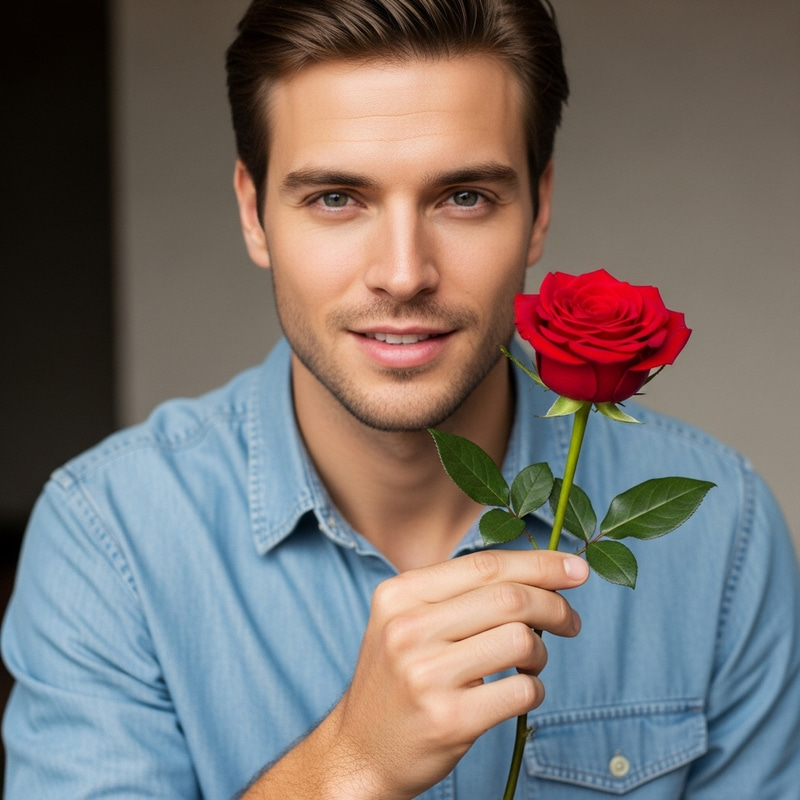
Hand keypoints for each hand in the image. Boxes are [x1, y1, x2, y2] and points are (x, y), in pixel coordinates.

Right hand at [322, 549, 586, 798]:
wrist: (360, 751)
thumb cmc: (398, 679)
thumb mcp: (407, 620)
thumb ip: (459, 592)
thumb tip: (538, 571)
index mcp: (400, 594)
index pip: (484, 564)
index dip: (538, 563)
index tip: (575, 568)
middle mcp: (408, 628)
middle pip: (509, 598)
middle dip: (555, 604)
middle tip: (570, 620)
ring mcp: (426, 674)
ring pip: (522, 640)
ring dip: (542, 651)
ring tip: (530, 663)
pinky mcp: (448, 719)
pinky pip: (522, 690)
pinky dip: (535, 689)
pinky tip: (519, 692)